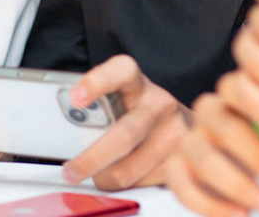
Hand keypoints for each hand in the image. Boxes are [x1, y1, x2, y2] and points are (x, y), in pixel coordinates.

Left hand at [58, 55, 189, 189]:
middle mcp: (160, 105)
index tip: (75, 97)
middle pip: (123, 135)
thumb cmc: (144, 117)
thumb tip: (63, 133)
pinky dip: (127, 186)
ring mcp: (174, 133)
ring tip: (100, 173)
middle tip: (70, 170)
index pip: (121, 71)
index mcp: (139, 85)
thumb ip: (100, 111)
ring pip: (127, 170)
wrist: (195, 128)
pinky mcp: (180, 160)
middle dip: (91, 159)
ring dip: (105, 178)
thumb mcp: (125, 103)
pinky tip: (129, 175)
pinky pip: (141, 185)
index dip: (98, 82)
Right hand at [168, 90, 258, 216]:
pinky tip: (241, 214)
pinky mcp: (175, 167)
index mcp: (236, 94)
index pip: (246, 102)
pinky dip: (212, 206)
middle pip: (227, 130)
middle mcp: (208, 114)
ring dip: (240, 187)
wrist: (241, 154)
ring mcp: (189, 140)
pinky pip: (183, 188)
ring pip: (205, 161)